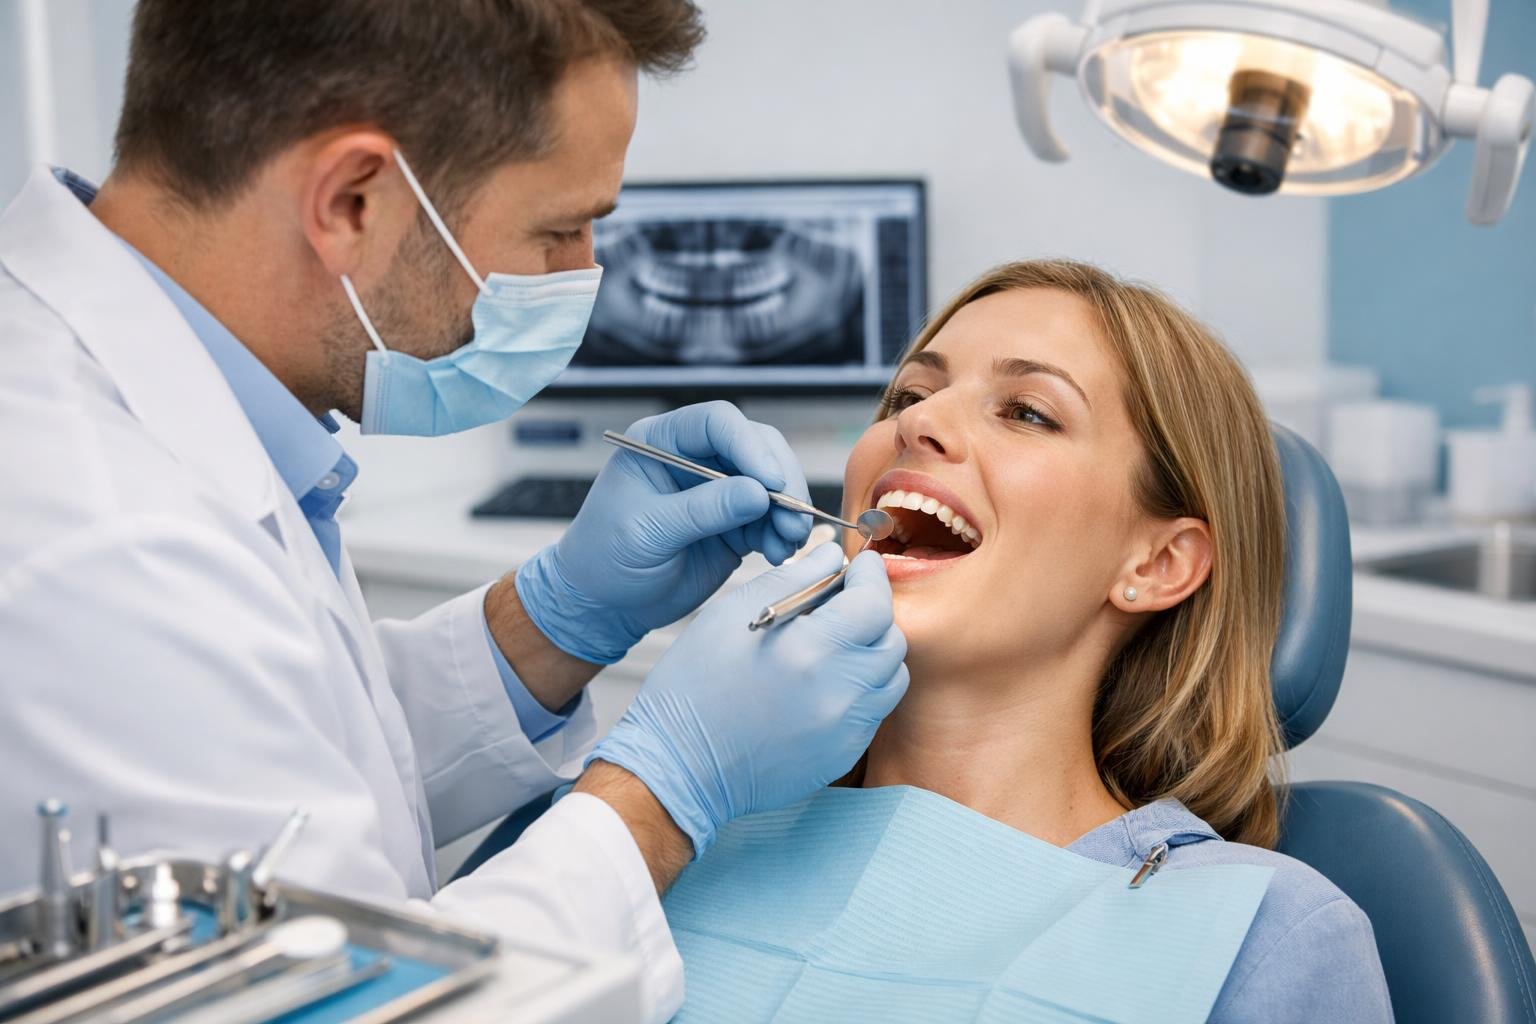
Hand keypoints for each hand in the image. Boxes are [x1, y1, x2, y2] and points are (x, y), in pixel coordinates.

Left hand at [515, 401, 811, 663]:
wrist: (604, 603)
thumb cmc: (607, 557)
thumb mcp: (649, 531)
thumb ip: (703, 510)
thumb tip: (759, 493)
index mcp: (662, 442)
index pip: (716, 422)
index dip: (749, 446)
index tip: (771, 483)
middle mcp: (694, 457)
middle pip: (756, 446)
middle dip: (781, 480)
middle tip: (793, 518)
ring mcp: (718, 490)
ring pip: (772, 482)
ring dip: (788, 510)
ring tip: (788, 543)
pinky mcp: (734, 523)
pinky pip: (771, 518)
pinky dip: (782, 534)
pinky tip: (778, 555)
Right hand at [587, 543, 908, 856]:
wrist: (681, 763)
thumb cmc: (696, 682)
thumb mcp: (733, 612)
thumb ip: (795, 577)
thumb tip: (835, 555)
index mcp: (809, 648)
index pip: (874, 601)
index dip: (872, 576)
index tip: (863, 565)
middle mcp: (839, 691)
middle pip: (890, 638)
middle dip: (873, 613)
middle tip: (844, 605)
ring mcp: (846, 729)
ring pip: (890, 676)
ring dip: (871, 652)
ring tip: (835, 646)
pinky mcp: (844, 754)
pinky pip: (874, 710)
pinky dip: (861, 688)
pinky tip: (825, 683)